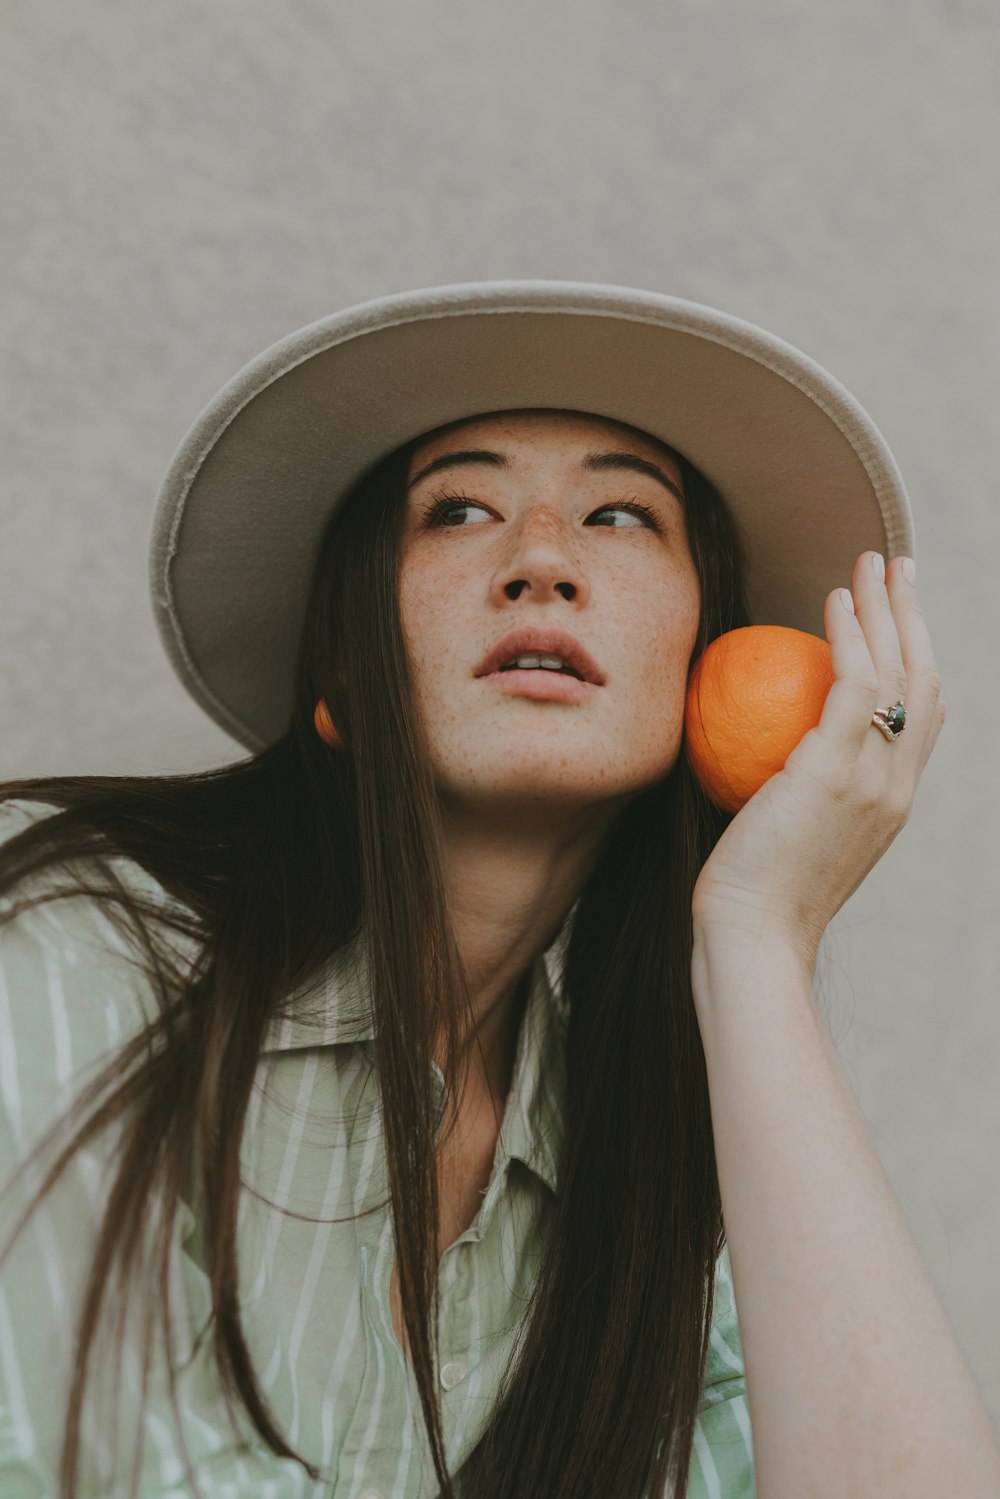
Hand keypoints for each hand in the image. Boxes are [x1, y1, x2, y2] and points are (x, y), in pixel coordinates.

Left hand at [690, 551, 947, 969]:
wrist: (754, 938)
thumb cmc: (754, 897)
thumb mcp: (788, 840)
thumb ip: (794, 795)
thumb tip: (761, 759)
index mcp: (894, 802)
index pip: (922, 717)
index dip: (916, 659)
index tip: (900, 622)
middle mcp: (898, 785)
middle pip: (922, 680)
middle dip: (915, 615)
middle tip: (900, 565)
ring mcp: (875, 778)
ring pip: (896, 670)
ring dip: (886, 606)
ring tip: (870, 563)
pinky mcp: (837, 770)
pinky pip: (852, 683)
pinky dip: (848, 634)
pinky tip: (832, 600)